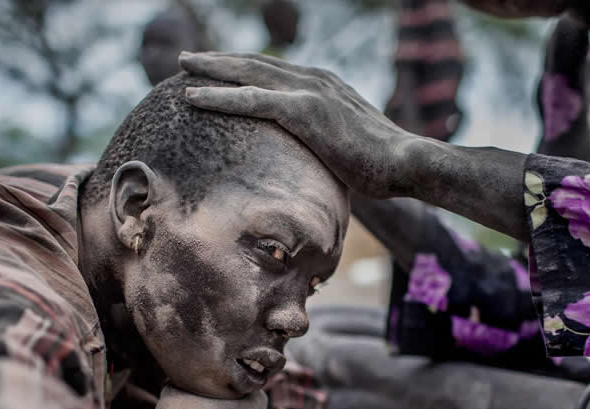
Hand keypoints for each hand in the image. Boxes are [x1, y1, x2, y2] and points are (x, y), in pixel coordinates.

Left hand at [179, 51, 416, 198]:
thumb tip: (313, 168)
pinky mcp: (305, 111)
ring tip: (182, 67)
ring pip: (249, 74)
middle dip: (221, 61)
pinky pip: (252, 100)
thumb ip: (326, 146)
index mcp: (324, 86)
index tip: (218, 71)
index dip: (244, 69)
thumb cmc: (381, 166)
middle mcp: (315, 80)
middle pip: (257, 64)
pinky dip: (220, 97)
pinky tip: (193, 97)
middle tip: (189, 59)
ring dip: (213, 70)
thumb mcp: (347, 149)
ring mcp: (310, 92)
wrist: (407, 163)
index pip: (275, 72)